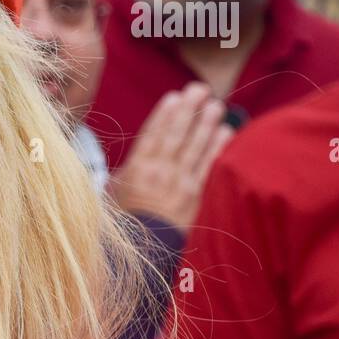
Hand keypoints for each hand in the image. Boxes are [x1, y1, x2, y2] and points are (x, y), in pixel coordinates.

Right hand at [107, 82, 233, 230]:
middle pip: (177, 134)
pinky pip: (208, 165)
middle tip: (199, 89)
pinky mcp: (196, 194)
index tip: (173, 96)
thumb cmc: (123, 221)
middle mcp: (161, 172)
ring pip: (195, 146)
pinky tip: (226, 131)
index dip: (164, 114)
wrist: (144, 249)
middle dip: (188, 109)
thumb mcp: (111, 193)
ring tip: (216, 104)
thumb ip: (123, 172)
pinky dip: (217, 147)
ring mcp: (180, 182)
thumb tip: (130, 160)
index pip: (153, 134)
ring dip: (206, 123)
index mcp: (137, 169)